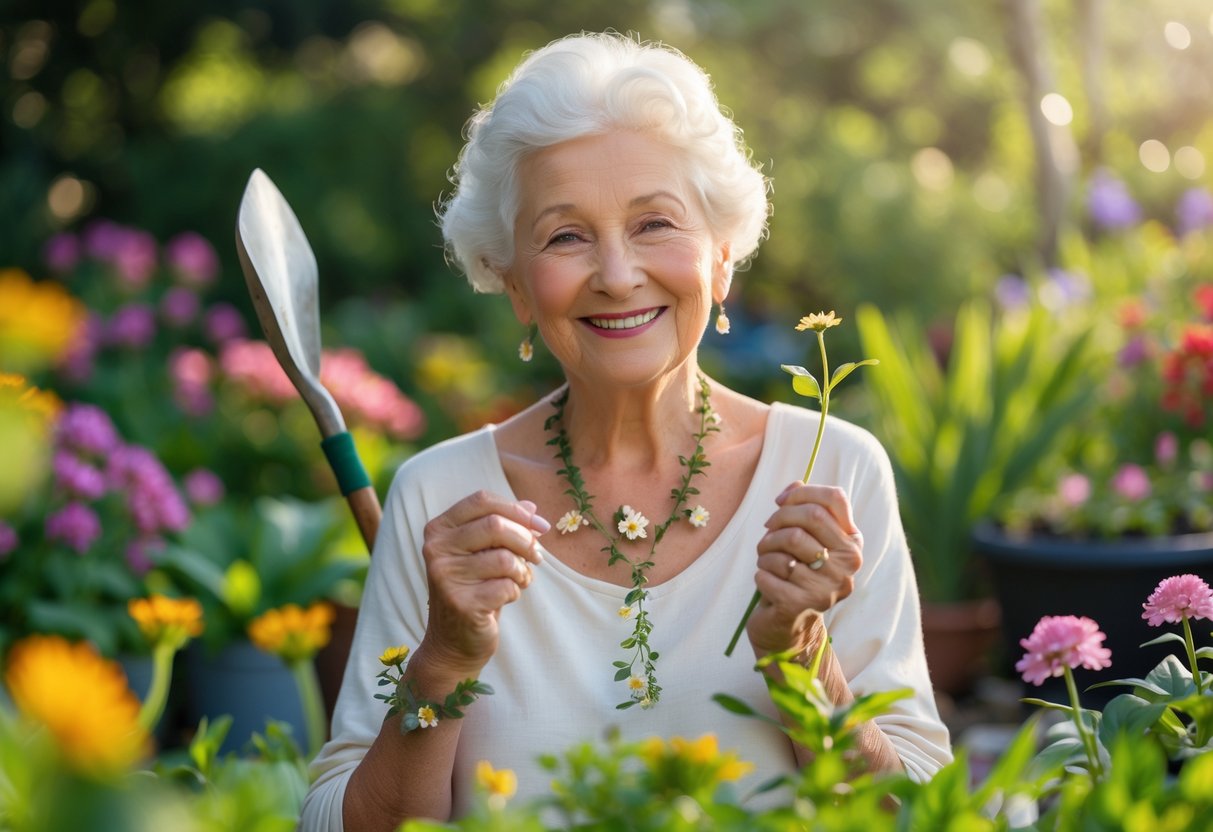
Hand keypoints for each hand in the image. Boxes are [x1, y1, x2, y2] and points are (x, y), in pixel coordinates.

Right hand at [420, 491, 549, 676]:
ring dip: (523, 570)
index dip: (516, 510)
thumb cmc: (473, 590)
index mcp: (439, 529)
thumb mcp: (485, 553)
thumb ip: (505, 527)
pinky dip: (516, 591)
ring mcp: (445, 577)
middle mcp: (435, 549)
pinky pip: (507, 586)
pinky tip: (507, 597)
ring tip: (520, 580)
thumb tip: (532, 507)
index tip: (540, 526)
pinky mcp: (460, 603)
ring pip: (505, 558)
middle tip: (536, 556)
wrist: (453, 643)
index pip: (482, 501)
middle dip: (525, 540)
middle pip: (495, 525)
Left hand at [747, 482, 862, 656]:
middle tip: (767, 533)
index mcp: (853, 543)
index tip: (780, 502)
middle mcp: (849, 564)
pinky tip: (766, 581)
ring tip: (766, 559)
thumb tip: (794, 485)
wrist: (789, 627)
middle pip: (809, 517)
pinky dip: (760, 573)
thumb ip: (802, 508)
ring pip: (785, 544)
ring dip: (765, 549)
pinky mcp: (801, 604)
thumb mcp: (803, 539)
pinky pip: (768, 571)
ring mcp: (828, 586)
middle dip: (778, 520)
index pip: (835, 498)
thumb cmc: (795, 574)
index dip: (801, 493)